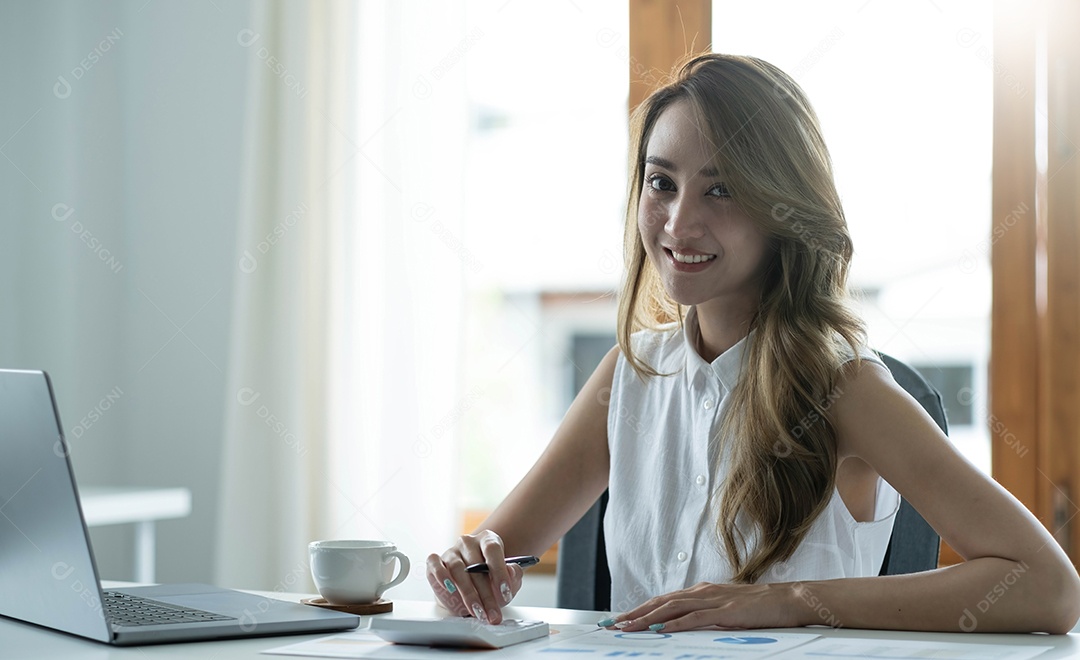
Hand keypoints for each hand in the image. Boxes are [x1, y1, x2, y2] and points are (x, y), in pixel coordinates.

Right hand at [426, 530, 523, 624]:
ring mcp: (451, 551)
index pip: (492, 549)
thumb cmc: (490, 582)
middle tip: (492, 612)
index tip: (505, 591)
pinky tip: (449, 588)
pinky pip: (435, 564)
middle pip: (475, 564)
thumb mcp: (508, 581)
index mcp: (487, 540)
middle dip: (486, 593)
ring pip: (457, 569)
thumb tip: (512, 572)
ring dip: (468, 593)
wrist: (470, 590)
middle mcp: (468, 542)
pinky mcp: (435, 561)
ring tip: (477, 611)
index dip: (499, 571)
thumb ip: (514, 575)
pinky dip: (441, 576)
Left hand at [601, 582, 800, 631]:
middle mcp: (703, 591)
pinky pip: (695, 617)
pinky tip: (660, 628)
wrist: (788, 599)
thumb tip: (681, 624)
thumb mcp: (725, 609)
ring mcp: (713, 600)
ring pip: (671, 608)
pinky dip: (675, 623)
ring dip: (647, 618)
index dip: (639, 608)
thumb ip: (704, 613)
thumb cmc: (759, 607)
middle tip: (612, 623)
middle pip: (660, 601)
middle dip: (634, 613)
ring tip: (627, 627)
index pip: (663, 599)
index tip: (620, 618)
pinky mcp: (725, 611)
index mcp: (701, 591)